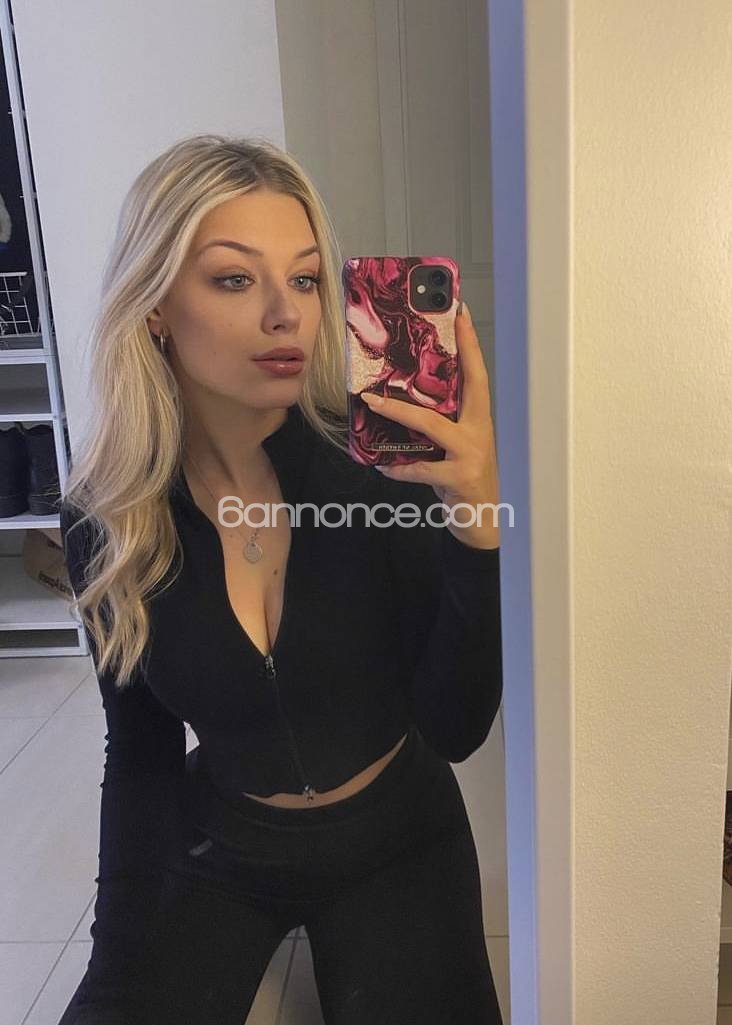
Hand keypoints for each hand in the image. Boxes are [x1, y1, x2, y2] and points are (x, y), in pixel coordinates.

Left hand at [361, 301, 499, 548]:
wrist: (484, 522)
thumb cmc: (465, 482)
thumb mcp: (456, 450)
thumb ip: (439, 428)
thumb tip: (402, 407)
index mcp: (478, 420)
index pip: (477, 375)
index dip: (470, 344)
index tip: (461, 312)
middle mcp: (479, 432)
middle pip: (462, 389)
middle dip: (432, 367)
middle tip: (409, 344)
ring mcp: (471, 454)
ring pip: (431, 426)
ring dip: (399, 413)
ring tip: (373, 403)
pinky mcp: (460, 477)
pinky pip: (420, 469)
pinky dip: (399, 469)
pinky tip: (383, 467)